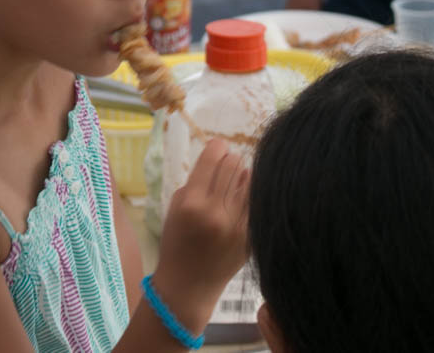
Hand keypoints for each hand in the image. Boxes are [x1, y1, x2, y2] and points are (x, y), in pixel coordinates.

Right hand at [151, 139, 249, 328]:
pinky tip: (244, 198)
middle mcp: (216, 212)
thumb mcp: (176, 206)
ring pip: (250, 180)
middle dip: (230, 160)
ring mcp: (237, 225)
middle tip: (226, 165)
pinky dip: (251, 195)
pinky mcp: (251, 236)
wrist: (189, 285)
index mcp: (192, 203)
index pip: (213, 157)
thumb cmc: (177, 241)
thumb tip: (222, 156)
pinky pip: (257, 201)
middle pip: (235, 164)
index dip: (217, 147)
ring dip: (243, 177)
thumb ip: (197, 180)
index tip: (218, 148)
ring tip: (234, 184)